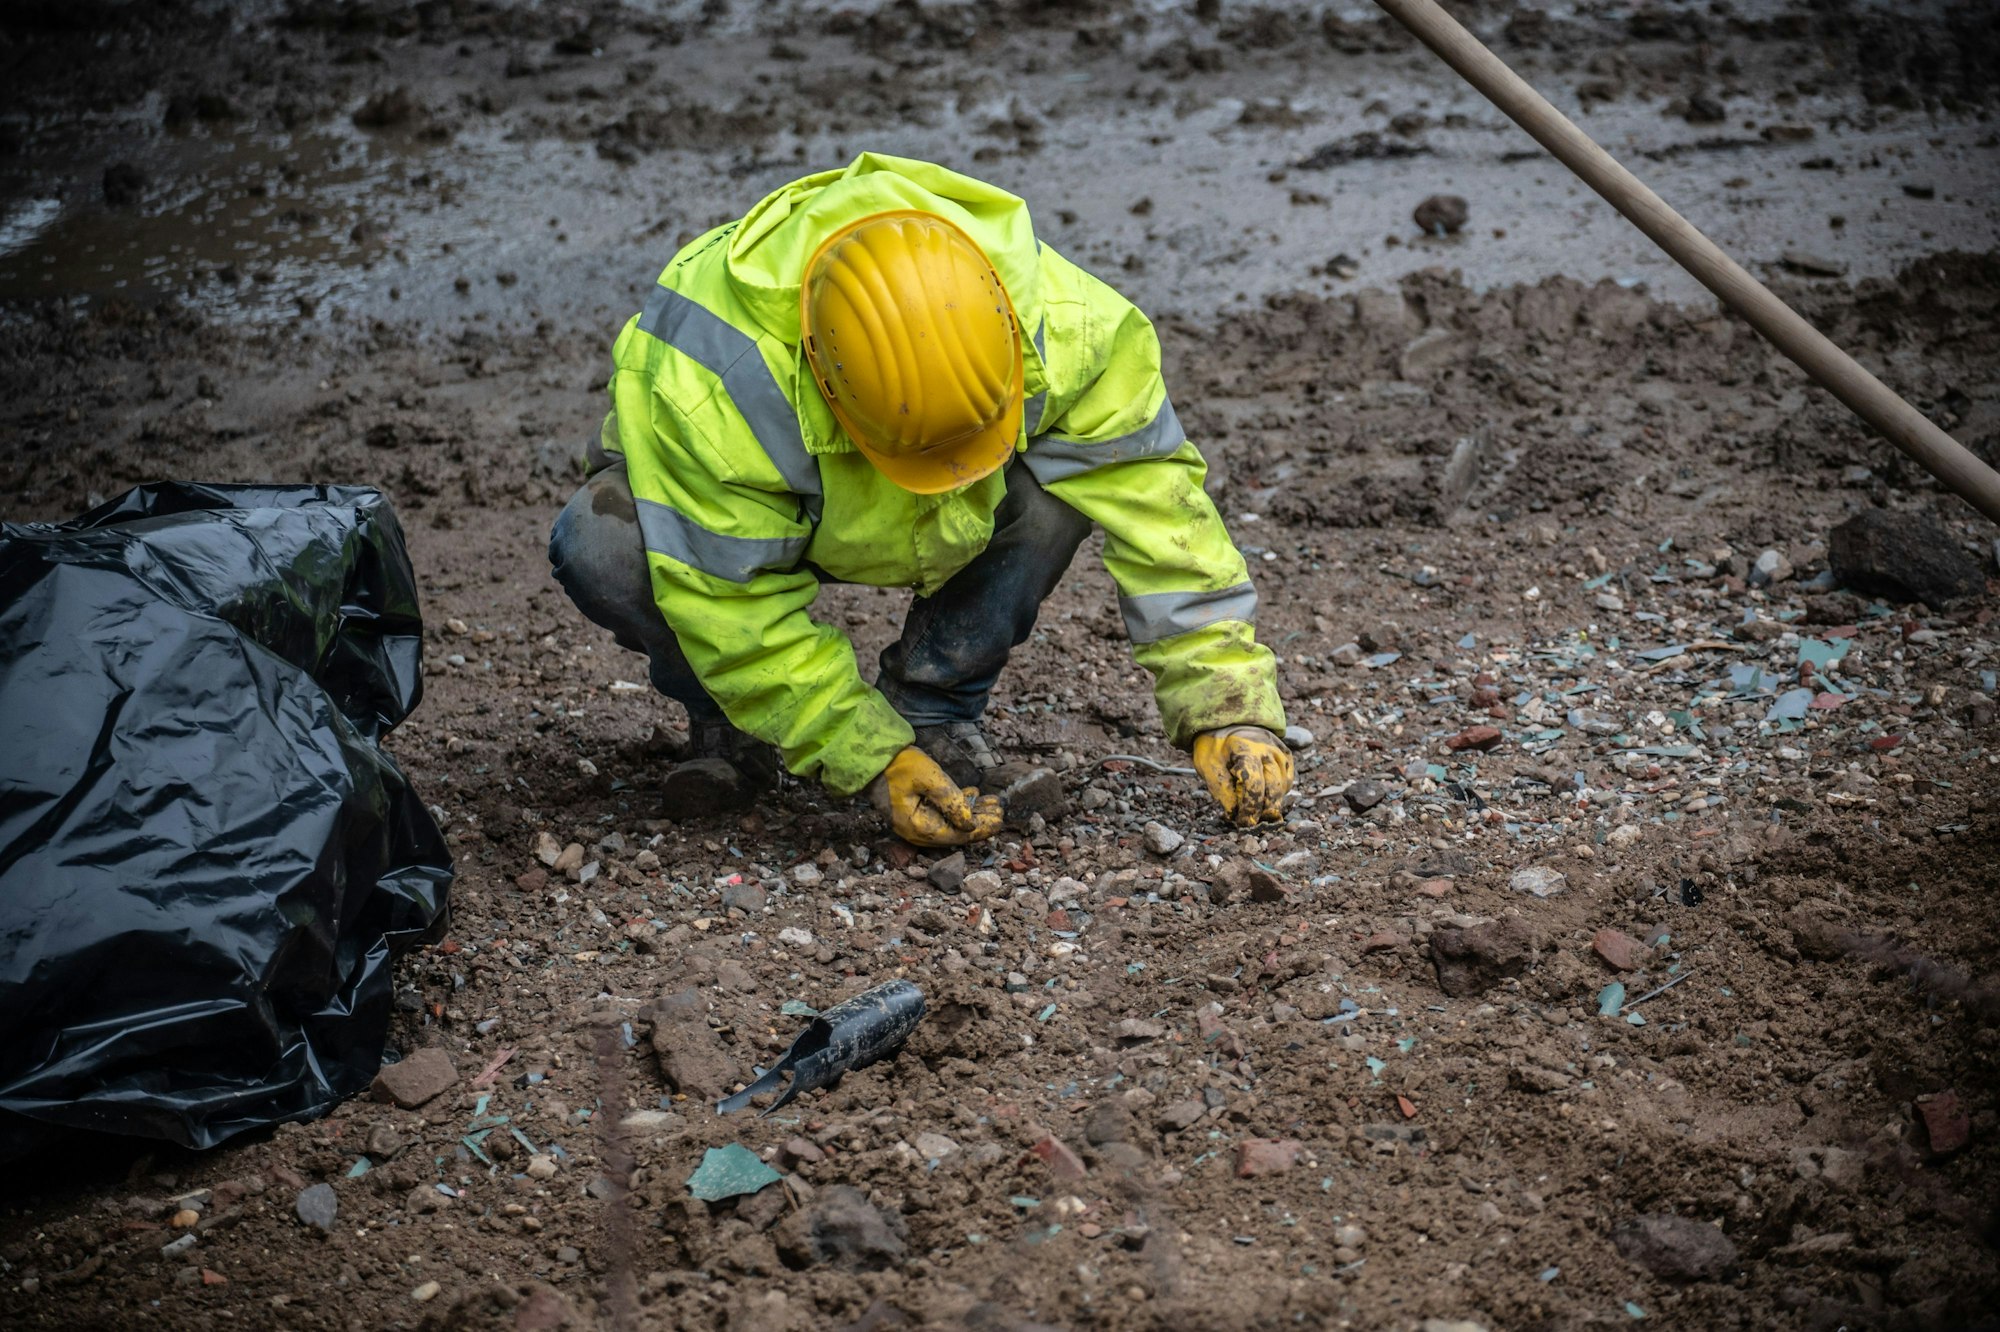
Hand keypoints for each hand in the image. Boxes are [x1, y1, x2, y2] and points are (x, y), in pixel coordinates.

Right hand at [867, 746, 1003, 846]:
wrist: (872, 758)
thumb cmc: (898, 765)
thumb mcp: (928, 777)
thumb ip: (950, 799)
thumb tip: (970, 823)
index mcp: (919, 827)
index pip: (957, 835)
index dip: (981, 828)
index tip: (999, 819)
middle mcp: (917, 832)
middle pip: (956, 833)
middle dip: (980, 822)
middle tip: (1000, 810)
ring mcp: (915, 823)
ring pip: (951, 824)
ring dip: (972, 813)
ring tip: (992, 802)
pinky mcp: (916, 812)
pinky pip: (942, 815)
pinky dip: (958, 807)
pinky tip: (973, 796)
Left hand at [1192, 725, 1293, 826]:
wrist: (1229, 722)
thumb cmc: (1216, 746)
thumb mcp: (1207, 764)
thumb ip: (1220, 788)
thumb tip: (1233, 813)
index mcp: (1246, 750)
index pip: (1253, 784)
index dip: (1249, 808)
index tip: (1242, 822)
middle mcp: (1269, 751)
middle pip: (1274, 789)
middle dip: (1263, 810)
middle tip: (1250, 821)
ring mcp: (1280, 754)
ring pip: (1283, 788)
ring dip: (1271, 804)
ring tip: (1255, 809)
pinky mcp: (1287, 758)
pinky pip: (1287, 782)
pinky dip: (1277, 794)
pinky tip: (1263, 796)